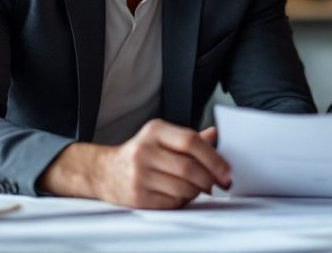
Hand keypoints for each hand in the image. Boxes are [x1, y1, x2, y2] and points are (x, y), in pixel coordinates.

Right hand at [38, 119, 230, 208]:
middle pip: (189, 168)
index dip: (213, 157)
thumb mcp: (162, 138)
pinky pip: (172, 202)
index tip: (226, 170)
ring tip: (196, 187)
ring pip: (183, 187)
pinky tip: (179, 194)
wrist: (104, 171)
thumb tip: (217, 135)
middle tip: (217, 183)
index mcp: (155, 130)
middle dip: (209, 179)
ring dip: (197, 191)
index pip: (190, 141)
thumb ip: (190, 138)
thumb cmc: (141, 153)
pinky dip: (183, 200)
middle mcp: (145, 150)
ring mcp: (139, 175)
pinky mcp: (138, 196)